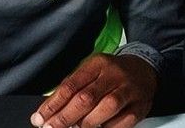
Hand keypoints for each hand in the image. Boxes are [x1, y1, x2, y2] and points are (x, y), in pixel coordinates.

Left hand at [31, 53, 157, 127]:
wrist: (144, 70)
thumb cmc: (111, 74)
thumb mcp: (90, 72)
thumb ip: (71, 89)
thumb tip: (48, 111)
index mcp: (97, 64)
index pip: (71, 85)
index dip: (53, 104)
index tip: (40, 118)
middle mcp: (114, 75)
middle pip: (86, 98)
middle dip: (65, 117)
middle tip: (52, 127)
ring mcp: (129, 90)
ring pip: (106, 108)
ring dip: (87, 123)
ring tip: (77, 127)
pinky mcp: (140, 106)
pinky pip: (123, 122)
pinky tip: (100, 127)